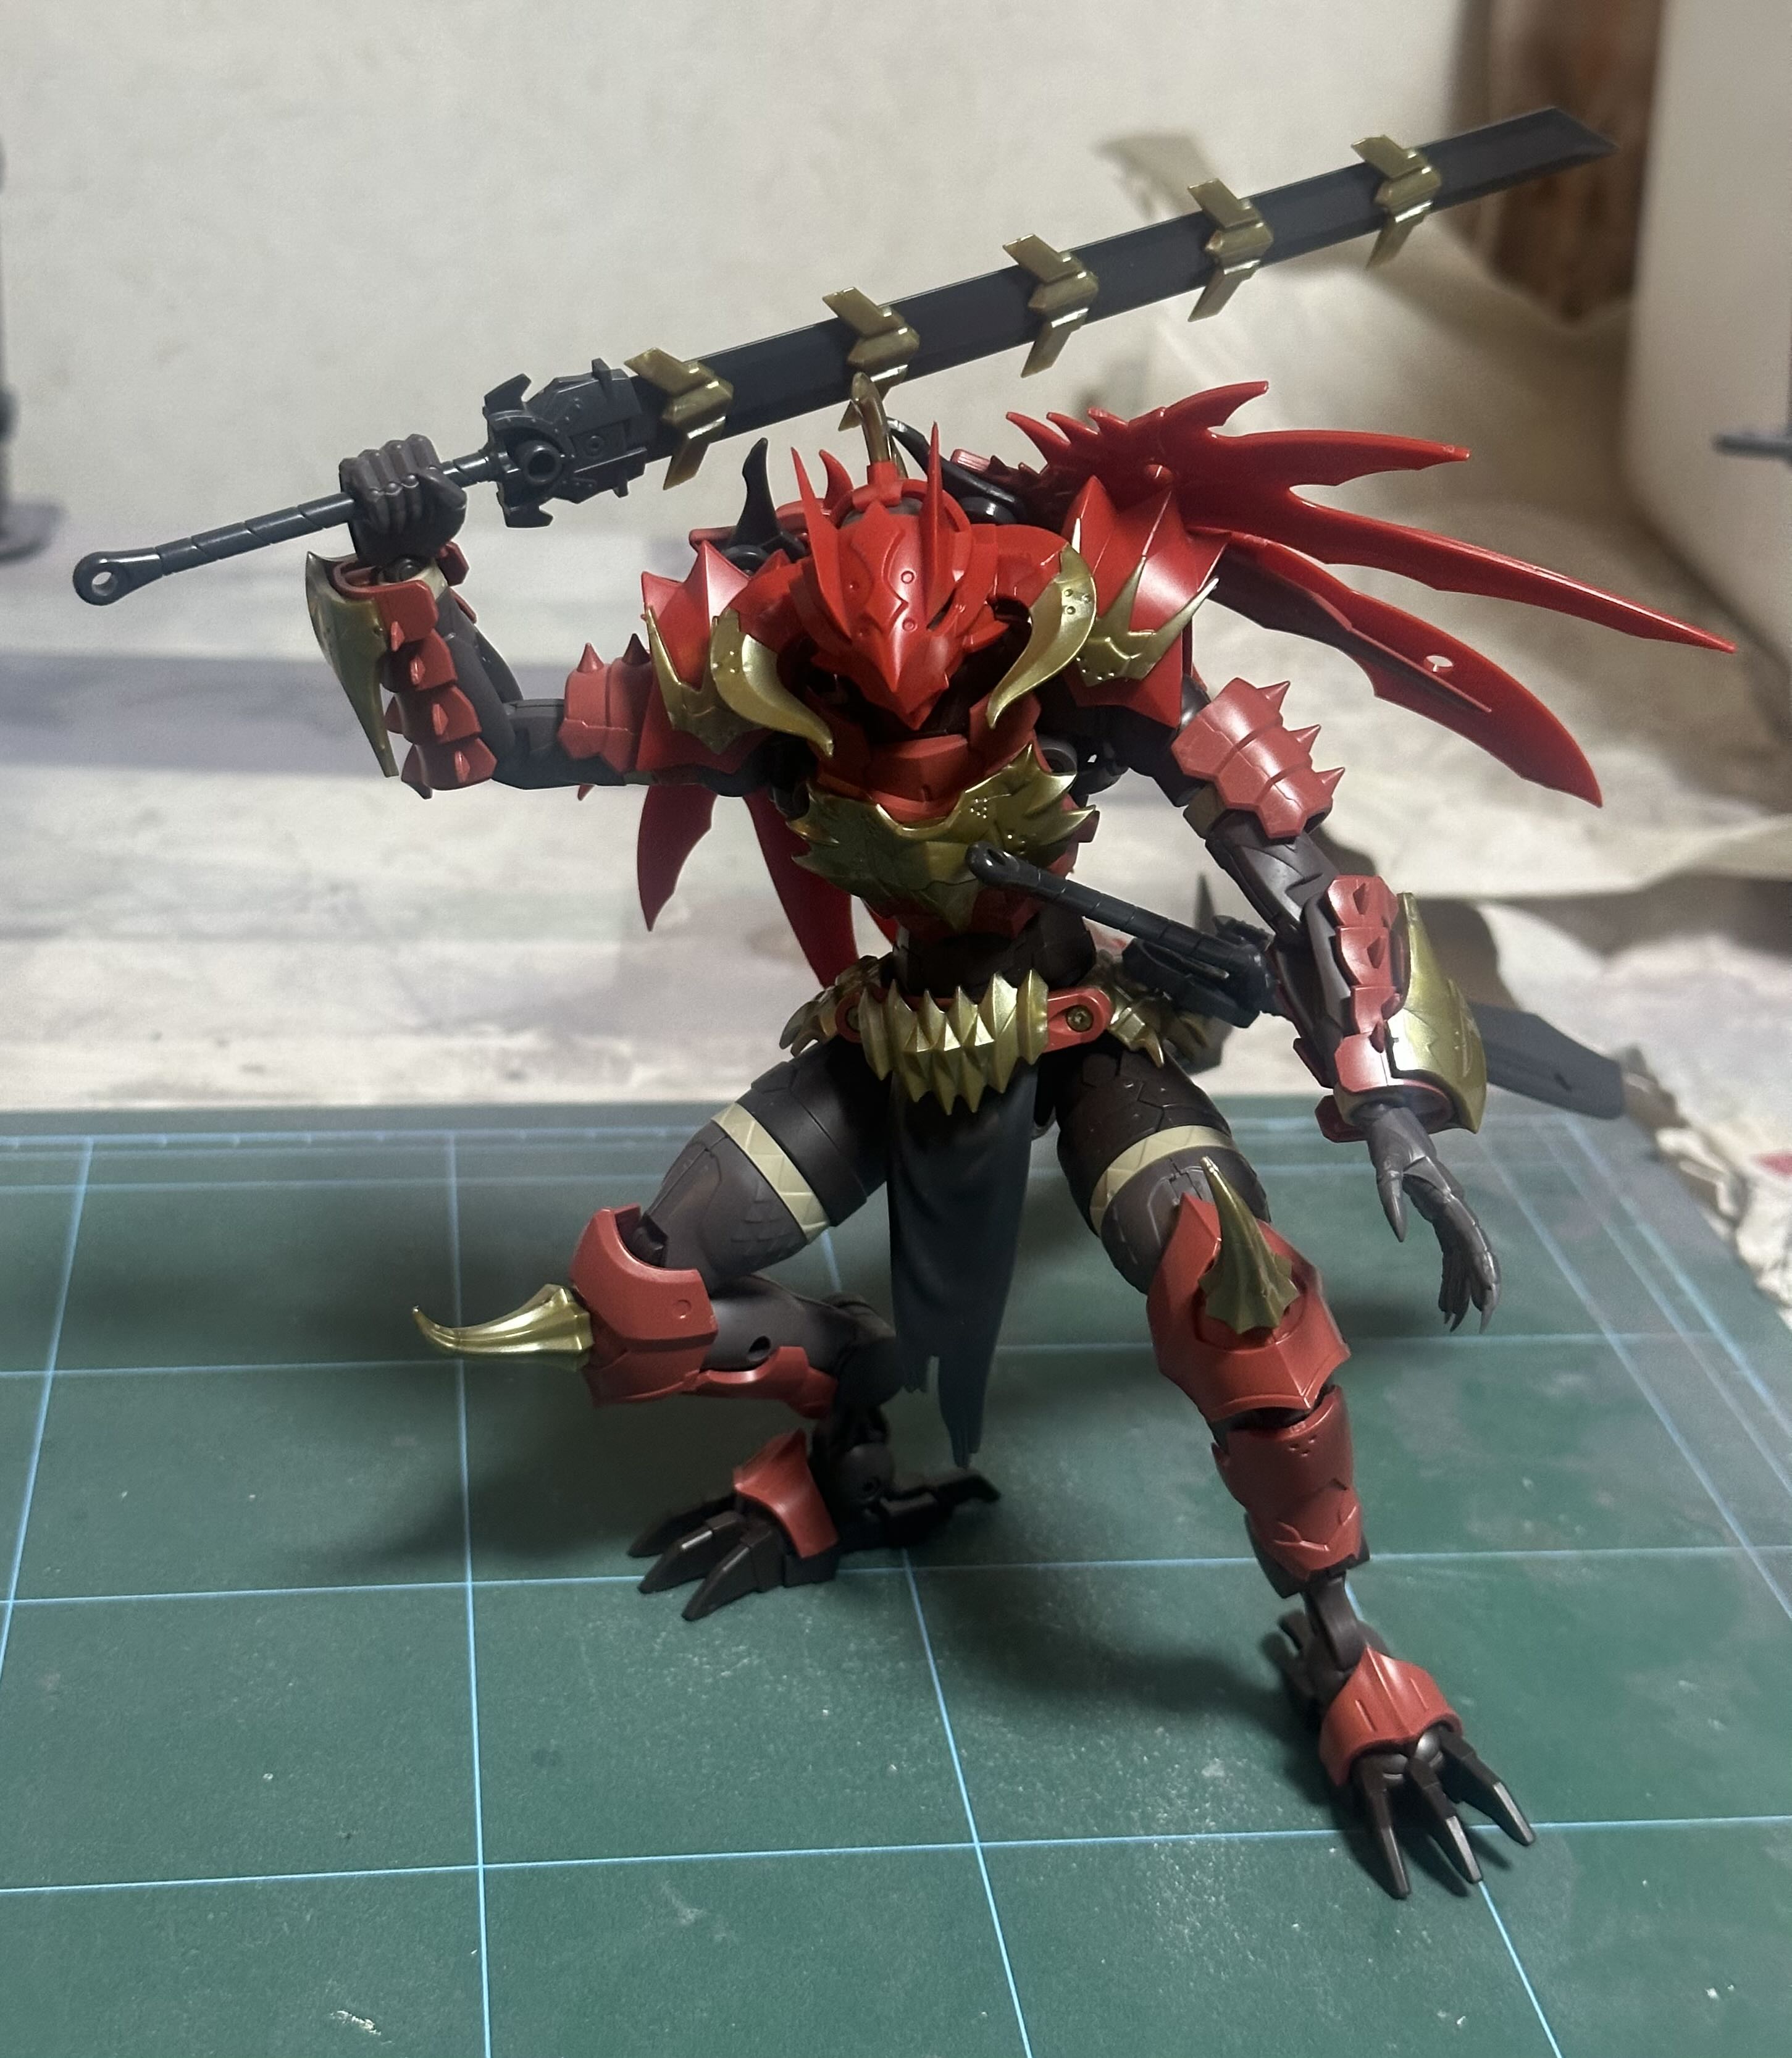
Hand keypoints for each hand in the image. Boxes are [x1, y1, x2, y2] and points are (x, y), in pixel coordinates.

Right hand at [339, 434, 465, 568]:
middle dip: (410, 491)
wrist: (408, 557)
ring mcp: (369, 462)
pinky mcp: (350, 474)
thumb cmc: (428, 529)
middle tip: (414, 515)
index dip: (426, 473)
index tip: (429, 497)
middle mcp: (392, 452)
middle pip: (398, 451)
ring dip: (393, 502)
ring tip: (398, 521)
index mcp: (417, 453)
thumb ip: (450, 491)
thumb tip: (425, 474)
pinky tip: (382, 521)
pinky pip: (359, 476)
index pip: (418, 444)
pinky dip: (375, 505)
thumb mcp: (453, 513)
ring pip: (378, 463)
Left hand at [1354, 1097, 1499, 1329]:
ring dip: (1462, 1290)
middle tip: (1480, 1323)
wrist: (1393, 1121)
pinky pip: (1450, 1254)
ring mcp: (1450, 1213)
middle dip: (1481, 1289)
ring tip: (1454, 1322)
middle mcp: (1456, 1208)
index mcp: (1449, 1198)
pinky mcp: (1439, 1217)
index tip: (1489, 1298)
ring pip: (1463, 1258)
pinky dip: (1449, 1278)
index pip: (1472, 1240)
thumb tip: (1401, 1237)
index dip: (1483, 1270)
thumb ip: (1391, 1201)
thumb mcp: (1384, 1168)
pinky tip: (1444, 1303)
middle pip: (1476, 1254)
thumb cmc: (1389, 1142)